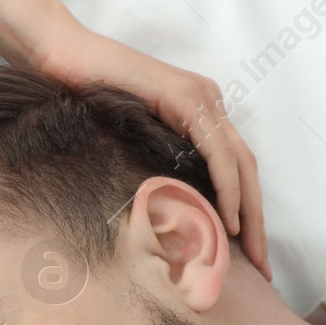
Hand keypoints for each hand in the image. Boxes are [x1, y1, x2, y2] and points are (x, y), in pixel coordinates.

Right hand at [34, 25, 271, 280]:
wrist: (62, 57)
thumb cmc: (82, 99)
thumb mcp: (126, 142)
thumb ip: (152, 164)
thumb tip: (163, 214)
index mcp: (198, 112)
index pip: (234, 169)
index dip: (245, 212)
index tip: (247, 255)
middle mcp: (208, 102)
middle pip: (246, 169)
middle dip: (257, 221)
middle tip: (264, 267)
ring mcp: (200, 97)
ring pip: (240, 162)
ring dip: (249, 211)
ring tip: (251, 251)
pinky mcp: (185, 97)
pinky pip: (217, 150)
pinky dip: (227, 185)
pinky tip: (229, 217)